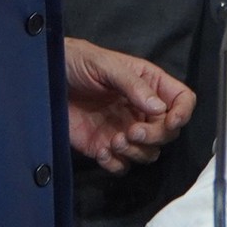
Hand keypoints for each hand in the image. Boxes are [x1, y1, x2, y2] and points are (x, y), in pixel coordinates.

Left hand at [65, 39, 194, 172]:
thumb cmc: (76, 61)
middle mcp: (141, 110)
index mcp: (148, 84)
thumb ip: (133, 85)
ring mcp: (124, 129)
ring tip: (114, 140)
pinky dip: (115, 163)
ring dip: (136, 152)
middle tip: (131, 131)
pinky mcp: (105, 146)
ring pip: (149, 153)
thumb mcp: (105, 65)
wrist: (44, 77)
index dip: (182, 113)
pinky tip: (101, 151)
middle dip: (154, 136)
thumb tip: (159, 108)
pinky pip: (122, 165)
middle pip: (168, 133)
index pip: (182, 100)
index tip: (170, 122)